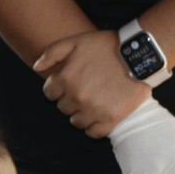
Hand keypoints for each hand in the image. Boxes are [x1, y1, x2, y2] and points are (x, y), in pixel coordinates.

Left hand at [33, 30, 150, 138]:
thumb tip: (36, 67)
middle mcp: (77, 98)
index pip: (49, 94)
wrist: (138, 57)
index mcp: (66, 79)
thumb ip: (52, 52)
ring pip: (76, 122)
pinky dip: (94, 127)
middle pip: (63, 109)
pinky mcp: (110, 120)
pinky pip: (93, 133)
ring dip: (81, 114)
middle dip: (70, 100)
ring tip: (93, 102)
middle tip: (84, 91)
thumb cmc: (107, 46)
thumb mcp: (77, 41)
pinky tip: (100, 115)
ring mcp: (93, 111)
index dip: (58, 88)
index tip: (69, 84)